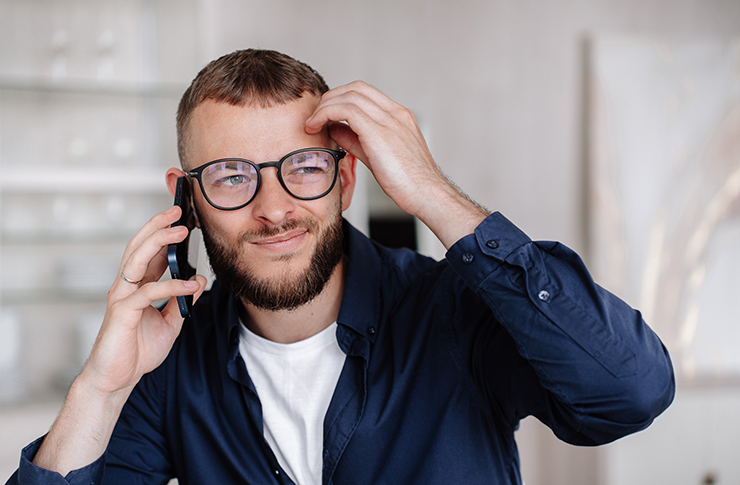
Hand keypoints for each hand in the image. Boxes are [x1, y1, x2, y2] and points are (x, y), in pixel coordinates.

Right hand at [33, 206, 206, 474]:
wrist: (116, 379)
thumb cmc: (139, 350)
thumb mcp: (171, 322)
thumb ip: (182, 301)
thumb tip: (199, 280)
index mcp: (137, 285)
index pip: (149, 250)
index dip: (164, 232)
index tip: (184, 216)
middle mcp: (126, 285)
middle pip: (140, 246)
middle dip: (159, 226)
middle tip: (179, 210)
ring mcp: (121, 296)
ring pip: (137, 259)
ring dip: (159, 242)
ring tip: (180, 230)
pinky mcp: (122, 312)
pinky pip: (148, 292)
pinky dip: (170, 285)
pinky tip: (189, 283)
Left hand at [305, 81, 487, 247]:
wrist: (427, 195)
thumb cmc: (408, 183)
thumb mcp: (377, 156)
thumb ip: (356, 140)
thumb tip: (335, 130)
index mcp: (399, 117)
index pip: (365, 93)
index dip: (341, 99)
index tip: (326, 114)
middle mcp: (395, 113)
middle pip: (355, 88)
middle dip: (330, 99)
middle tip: (315, 117)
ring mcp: (389, 120)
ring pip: (349, 95)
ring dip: (325, 106)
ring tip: (312, 123)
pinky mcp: (379, 132)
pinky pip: (346, 110)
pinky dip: (326, 114)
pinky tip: (317, 127)